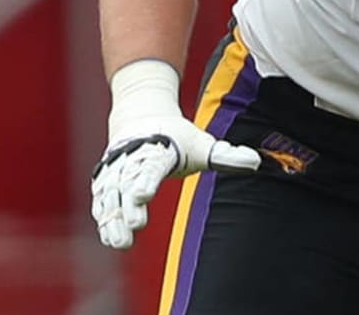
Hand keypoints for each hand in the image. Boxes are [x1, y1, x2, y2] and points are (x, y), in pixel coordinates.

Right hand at [89, 60, 259, 248]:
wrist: (141, 117)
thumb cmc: (176, 137)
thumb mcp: (201, 143)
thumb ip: (225, 155)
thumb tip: (255, 162)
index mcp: (157, 149)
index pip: (151, 165)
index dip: (147, 178)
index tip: (145, 193)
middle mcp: (132, 160)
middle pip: (127, 184)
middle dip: (128, 204)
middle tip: (135, 223)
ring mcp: (116, 171)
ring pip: (111, 196)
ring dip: (113, 218)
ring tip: (119, 241)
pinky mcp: (106, 181)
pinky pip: (102, 201)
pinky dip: (104, 218)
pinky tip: (110, 237)